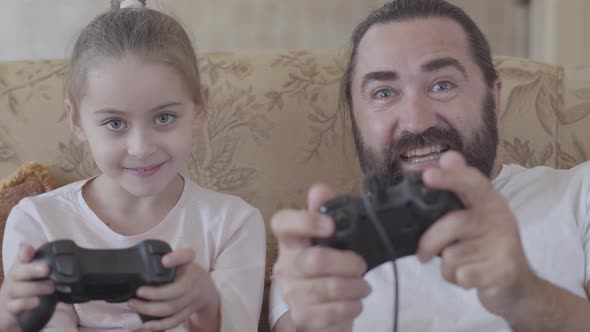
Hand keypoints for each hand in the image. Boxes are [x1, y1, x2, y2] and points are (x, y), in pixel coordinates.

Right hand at [0, 243, 53, 331]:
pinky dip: (26, 303)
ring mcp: (11, 294)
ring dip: (35, 287)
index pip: (21, 257)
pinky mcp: (11, 308)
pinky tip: (36, 302)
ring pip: (18, 289)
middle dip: (32, 269)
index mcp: (21, 268)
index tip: (30, 248)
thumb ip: (48, 268)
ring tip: (51, 287)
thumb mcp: (37, 277)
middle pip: (18, 272)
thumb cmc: (26, 290)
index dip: (24, 252)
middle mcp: (14, 279)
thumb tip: (68, 263)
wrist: (10, 310)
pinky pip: (16, 305)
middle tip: (46, 269)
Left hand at [129, 248, 219, 331]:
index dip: (157, 293)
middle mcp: (191, 294)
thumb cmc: (191, 271)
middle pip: (171, 305)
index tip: (140, 290)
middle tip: (132, 301)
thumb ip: (178, 256)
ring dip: (151, 314)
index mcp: (191, 279)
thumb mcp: (188, 258)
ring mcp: (189, 306)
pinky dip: (159, 326)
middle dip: (148, 305)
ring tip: (134, 307)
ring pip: (171, 315)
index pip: (176, 289)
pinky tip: (146, 325)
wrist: (206, 289)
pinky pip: (173, 323)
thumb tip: (163, 261)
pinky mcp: (185, 315)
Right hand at [271, 184, 371, 331]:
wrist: (322, 312)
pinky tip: (354, 303)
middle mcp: (286, 265)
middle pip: (315, 260)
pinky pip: (329, 312)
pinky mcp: (301, 317)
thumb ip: (326, 213)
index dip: (305, 221)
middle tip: (360, 265)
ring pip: (327, 288)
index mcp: (291, 241)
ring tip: (362, 286)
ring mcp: (291, 293)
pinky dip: (350, 307)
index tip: (331, 225)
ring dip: (354, 287)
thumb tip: (320, 189)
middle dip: (348, 263)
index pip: (282, 223)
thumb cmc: (327, 270)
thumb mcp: (331, 241)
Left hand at [417, 151, 538, 319]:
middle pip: (452, 223)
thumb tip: (447, 157)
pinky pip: (461, 274)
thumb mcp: (473, 218)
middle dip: (429, 242)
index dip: (449, 176)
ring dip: (447, 267)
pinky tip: (471, 278)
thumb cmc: (486, 248)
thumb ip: (457, 192)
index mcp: (491, 201)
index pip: (472, 180)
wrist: (517, 286)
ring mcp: (505, 243)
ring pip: (452, 254)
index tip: (427, 175)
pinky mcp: (504, 269)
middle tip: (423, 254)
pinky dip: (457, 280)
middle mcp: (501, 217)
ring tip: (463, 265)